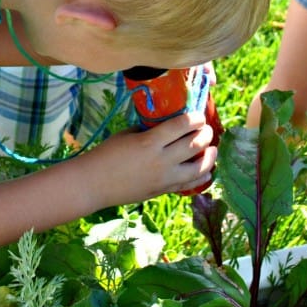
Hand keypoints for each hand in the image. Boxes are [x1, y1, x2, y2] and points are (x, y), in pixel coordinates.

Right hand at [86, 111, 217, 206]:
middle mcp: (161, 160)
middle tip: (206, 129)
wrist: (93, 184)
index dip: (195, 119)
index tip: (199, 116)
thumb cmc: (107, 154)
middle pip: (194, 145)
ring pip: (198, 168)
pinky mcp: (162, 191)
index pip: (181, 126)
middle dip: (205, 134)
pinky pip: (188, 185)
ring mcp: (163, 178)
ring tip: (213, 149)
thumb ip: (150, 130)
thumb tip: (169, 125)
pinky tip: (207, 171)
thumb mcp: (128, 134)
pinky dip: (201, 177)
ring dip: (209, 156)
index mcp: (150, 142)